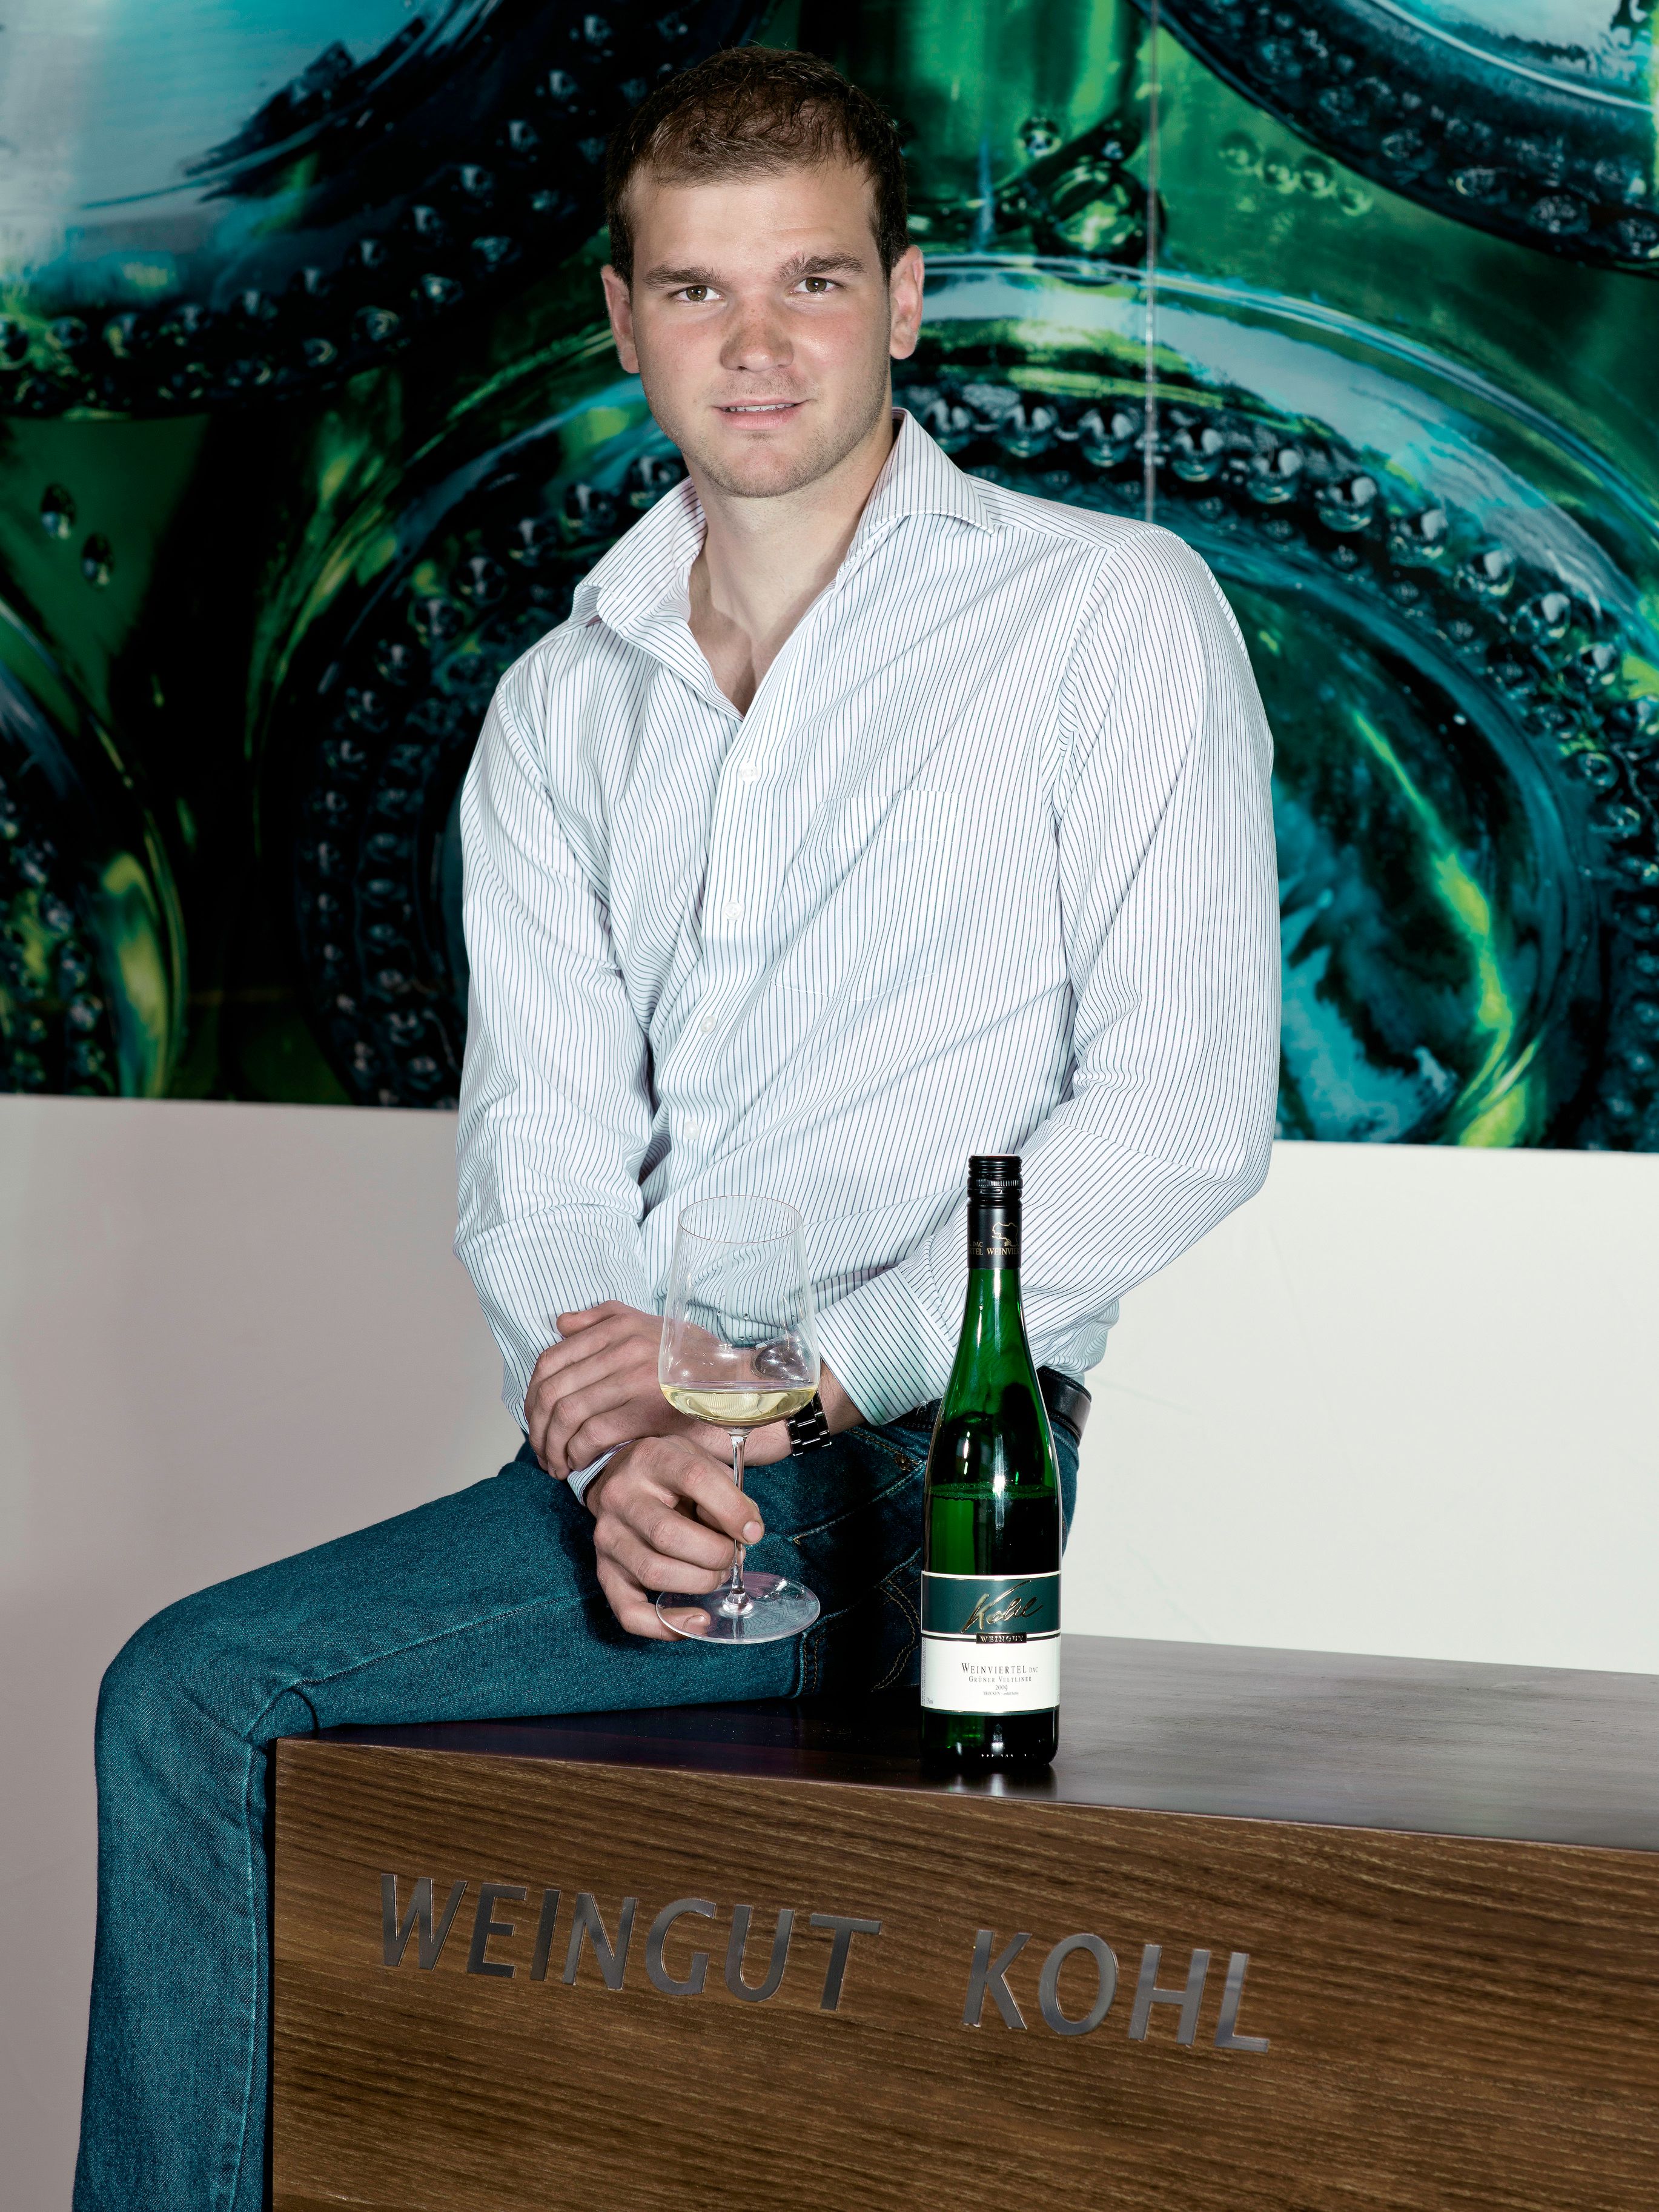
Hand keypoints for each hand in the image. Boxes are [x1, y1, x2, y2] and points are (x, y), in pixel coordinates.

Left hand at [526, 1302, 715, 1476]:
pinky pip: (593, 1434)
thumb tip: (560, 1324)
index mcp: (618, 1327)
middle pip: (553, 1390)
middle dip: (537, 1428)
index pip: (551, 1360)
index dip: (533, 1397)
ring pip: (567, 1414)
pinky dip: (577, 1453)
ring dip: (553, 1446)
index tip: (535, 1422)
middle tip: (541, 1452)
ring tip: (557, 1464)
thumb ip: (603, 1319)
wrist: (741, 1385)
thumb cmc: (695, 1361)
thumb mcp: (650, 1326)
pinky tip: (579, 1465)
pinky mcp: (648, 1410)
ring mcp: (635, 1378)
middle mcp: (622, 1347)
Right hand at [584, 1436, 765, 1639]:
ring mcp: (608, 1537)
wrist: (623, 1476)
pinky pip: (630, 1612)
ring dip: (699, 1583)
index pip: (694, 1479)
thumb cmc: (673, 1473)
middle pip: (669, 1535)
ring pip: (654, 1573)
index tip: (754, 1531)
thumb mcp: (702, 1461)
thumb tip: (748, 1533)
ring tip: (716, 1574)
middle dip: (715, 1553)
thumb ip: (728, 1491)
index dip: (731, 1509)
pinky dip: (666, 1625)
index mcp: (651, 1458)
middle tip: (732, 1555)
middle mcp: (621, 1496)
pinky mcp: (604, 1571)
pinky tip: (697, 1619)